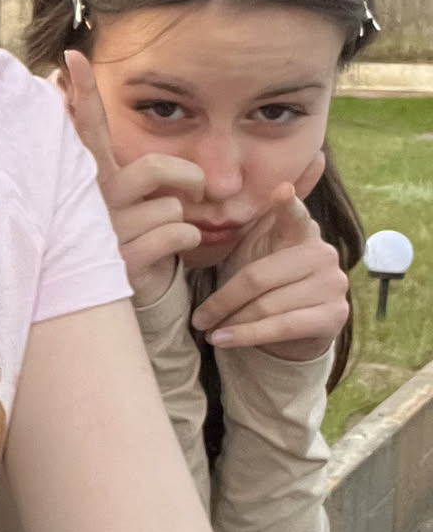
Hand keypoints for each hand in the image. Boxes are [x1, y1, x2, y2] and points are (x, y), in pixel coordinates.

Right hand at [61, 50, 205, 306]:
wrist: (105, 290)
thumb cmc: (113, 230)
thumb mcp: (104, 193)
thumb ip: (100, 156)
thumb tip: (58, 90)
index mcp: (86, 176)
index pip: (84, 129)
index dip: (81, 93)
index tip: (71, 58)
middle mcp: (93, 200)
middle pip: (154, 169)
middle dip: (187, 176)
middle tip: (196, 185)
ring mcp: (108, 231)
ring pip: (173, 208)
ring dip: (177, 220)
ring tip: (157, 233)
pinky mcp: (126, 261)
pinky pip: (180, 235)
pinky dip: (185, 241)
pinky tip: (166, 250)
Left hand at [190, 154, 348, 360]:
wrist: (294, 328)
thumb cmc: (266, 285)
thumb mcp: (254, 256)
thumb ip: (249, 234)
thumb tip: (223, 213)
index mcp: (300, 231)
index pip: (293, 215)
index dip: (286, 205)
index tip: (280, 191)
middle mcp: (323, 253)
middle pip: (258, 276)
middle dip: (222, 300)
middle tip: (197, 317)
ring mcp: (333, 284)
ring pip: (267, 305)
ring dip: (231, 322)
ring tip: (207, 330)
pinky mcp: (335, 315)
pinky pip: (282, 326)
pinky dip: (247, 336)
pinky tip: (223, 340)